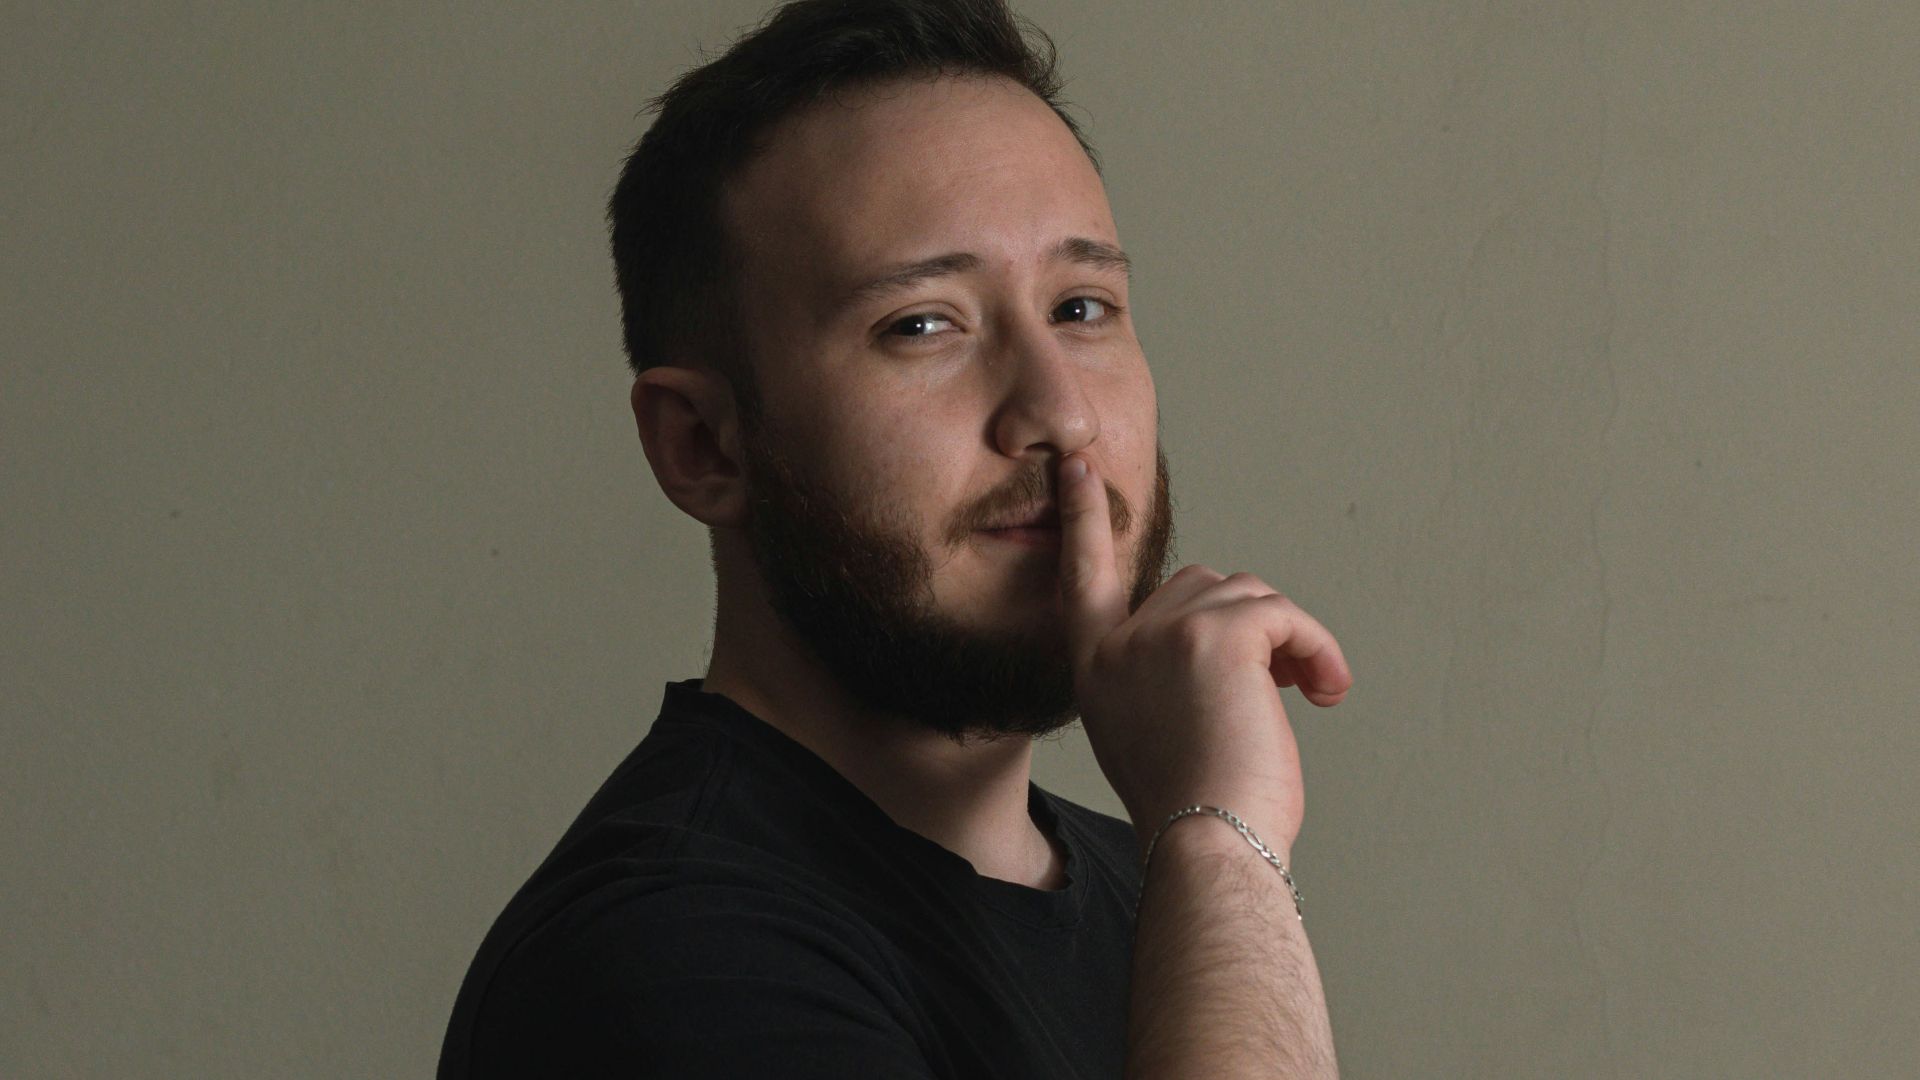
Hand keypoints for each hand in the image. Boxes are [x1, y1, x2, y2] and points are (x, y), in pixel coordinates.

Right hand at [1056, 452, 1352, 856]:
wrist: (1208, 844)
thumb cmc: (1195, 809)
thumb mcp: (1150, 733)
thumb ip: (1160, 675)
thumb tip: (1216, 645)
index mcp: (1096, 668)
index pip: (1082, 575)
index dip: (1081, 518)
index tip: (1077, 466)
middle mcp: (1120, 643)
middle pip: (1201, 584)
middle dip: (1248, 625)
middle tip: (1282, 684)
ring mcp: (1164, 633)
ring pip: (1248, 596)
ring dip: (1290, 641)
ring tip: (1307, 695)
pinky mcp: (1217, 635)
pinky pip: (1284, 615)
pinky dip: (1317, 649)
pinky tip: (1325, 693)